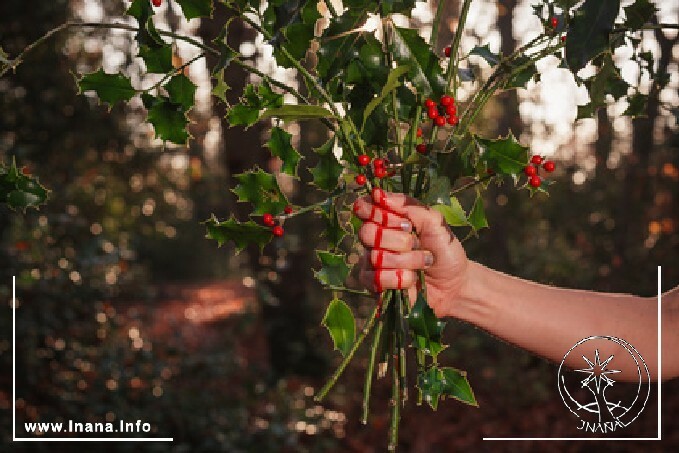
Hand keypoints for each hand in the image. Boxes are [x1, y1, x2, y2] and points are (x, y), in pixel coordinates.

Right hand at [353, 188, 469, 317]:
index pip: (365, 208)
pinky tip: (412, 278)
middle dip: (398, 239)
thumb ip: (409, 206)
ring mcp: (372, 263)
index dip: (374, 211)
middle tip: (416, 243)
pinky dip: (400, 279)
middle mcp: (376, 239)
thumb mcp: (434, 222)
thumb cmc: (444, 249)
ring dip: (407, 261)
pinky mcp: (375, 285)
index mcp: (387, 220)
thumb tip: (379, 194)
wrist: (454, 282)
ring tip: (423, 263)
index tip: (399, 219)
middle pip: (367, 232)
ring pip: (376, 257)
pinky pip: (376, 279)